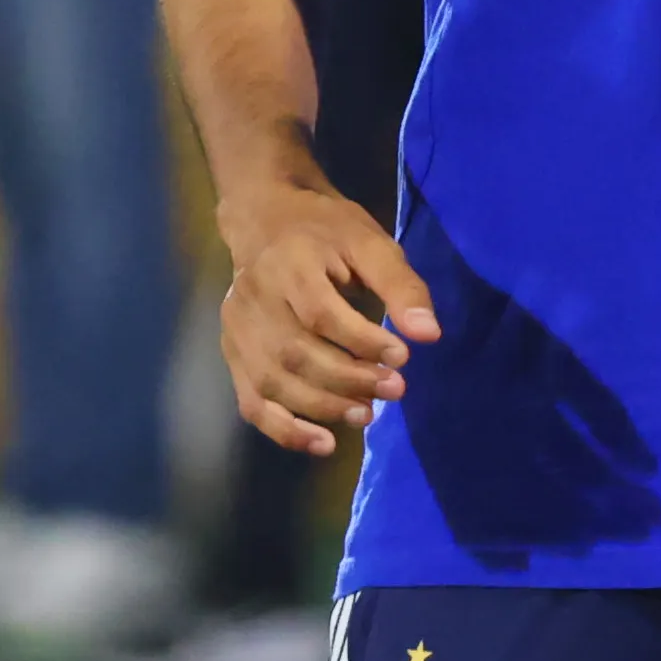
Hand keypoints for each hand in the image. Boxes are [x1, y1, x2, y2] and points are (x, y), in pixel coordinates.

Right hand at [216, 181, 441, 457]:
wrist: (263, 217)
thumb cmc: (326, 229)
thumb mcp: (370, 241)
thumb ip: (400, 285)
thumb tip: (429, 336)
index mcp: (289, 262)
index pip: (321, 314)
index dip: (363, 342)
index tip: (403, 357)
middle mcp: (253, 298)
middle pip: (296, 353)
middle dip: (348, 380)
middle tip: (394, 390)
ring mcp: (236, 329)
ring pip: (273, 382)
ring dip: (322, 407)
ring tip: (367, 414)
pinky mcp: (231, 352)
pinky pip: (252, 402)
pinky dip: (285, 430)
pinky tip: (323, 443)